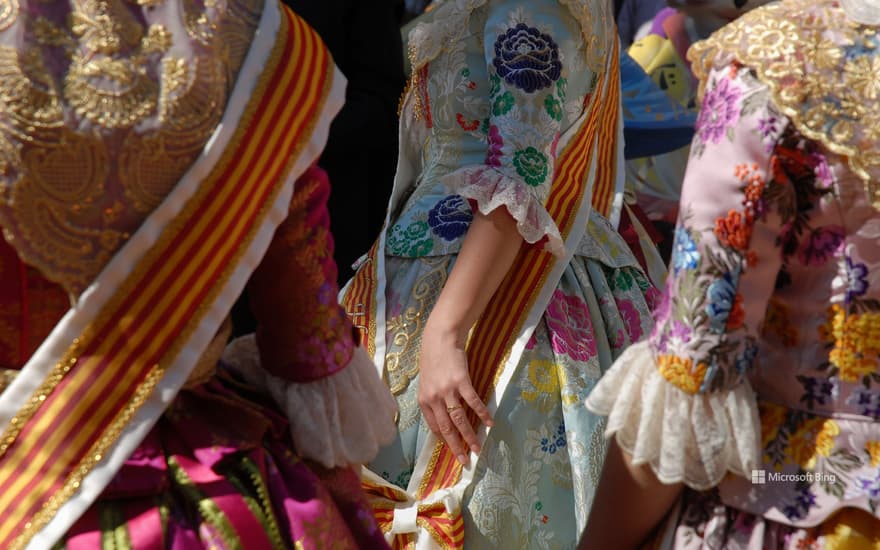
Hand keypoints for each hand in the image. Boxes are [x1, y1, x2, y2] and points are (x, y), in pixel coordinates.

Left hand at [417, 319, 492, 465]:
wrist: (440, 339)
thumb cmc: (434, 360)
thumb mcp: (426, 382)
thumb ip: (433, 400)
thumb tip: (442, 418)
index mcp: (424, 400)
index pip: (434, 427)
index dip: (444, 440)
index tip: (453, 450)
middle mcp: (434, 398)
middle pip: (446, 428)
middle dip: (456, 446)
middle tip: (465, 461)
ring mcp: (447, 390)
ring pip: (459, 419)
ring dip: (470, 435)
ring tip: (478, 448)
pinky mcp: (461, 381)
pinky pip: (472, 402)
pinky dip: (482, 414)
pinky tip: (489, 423)